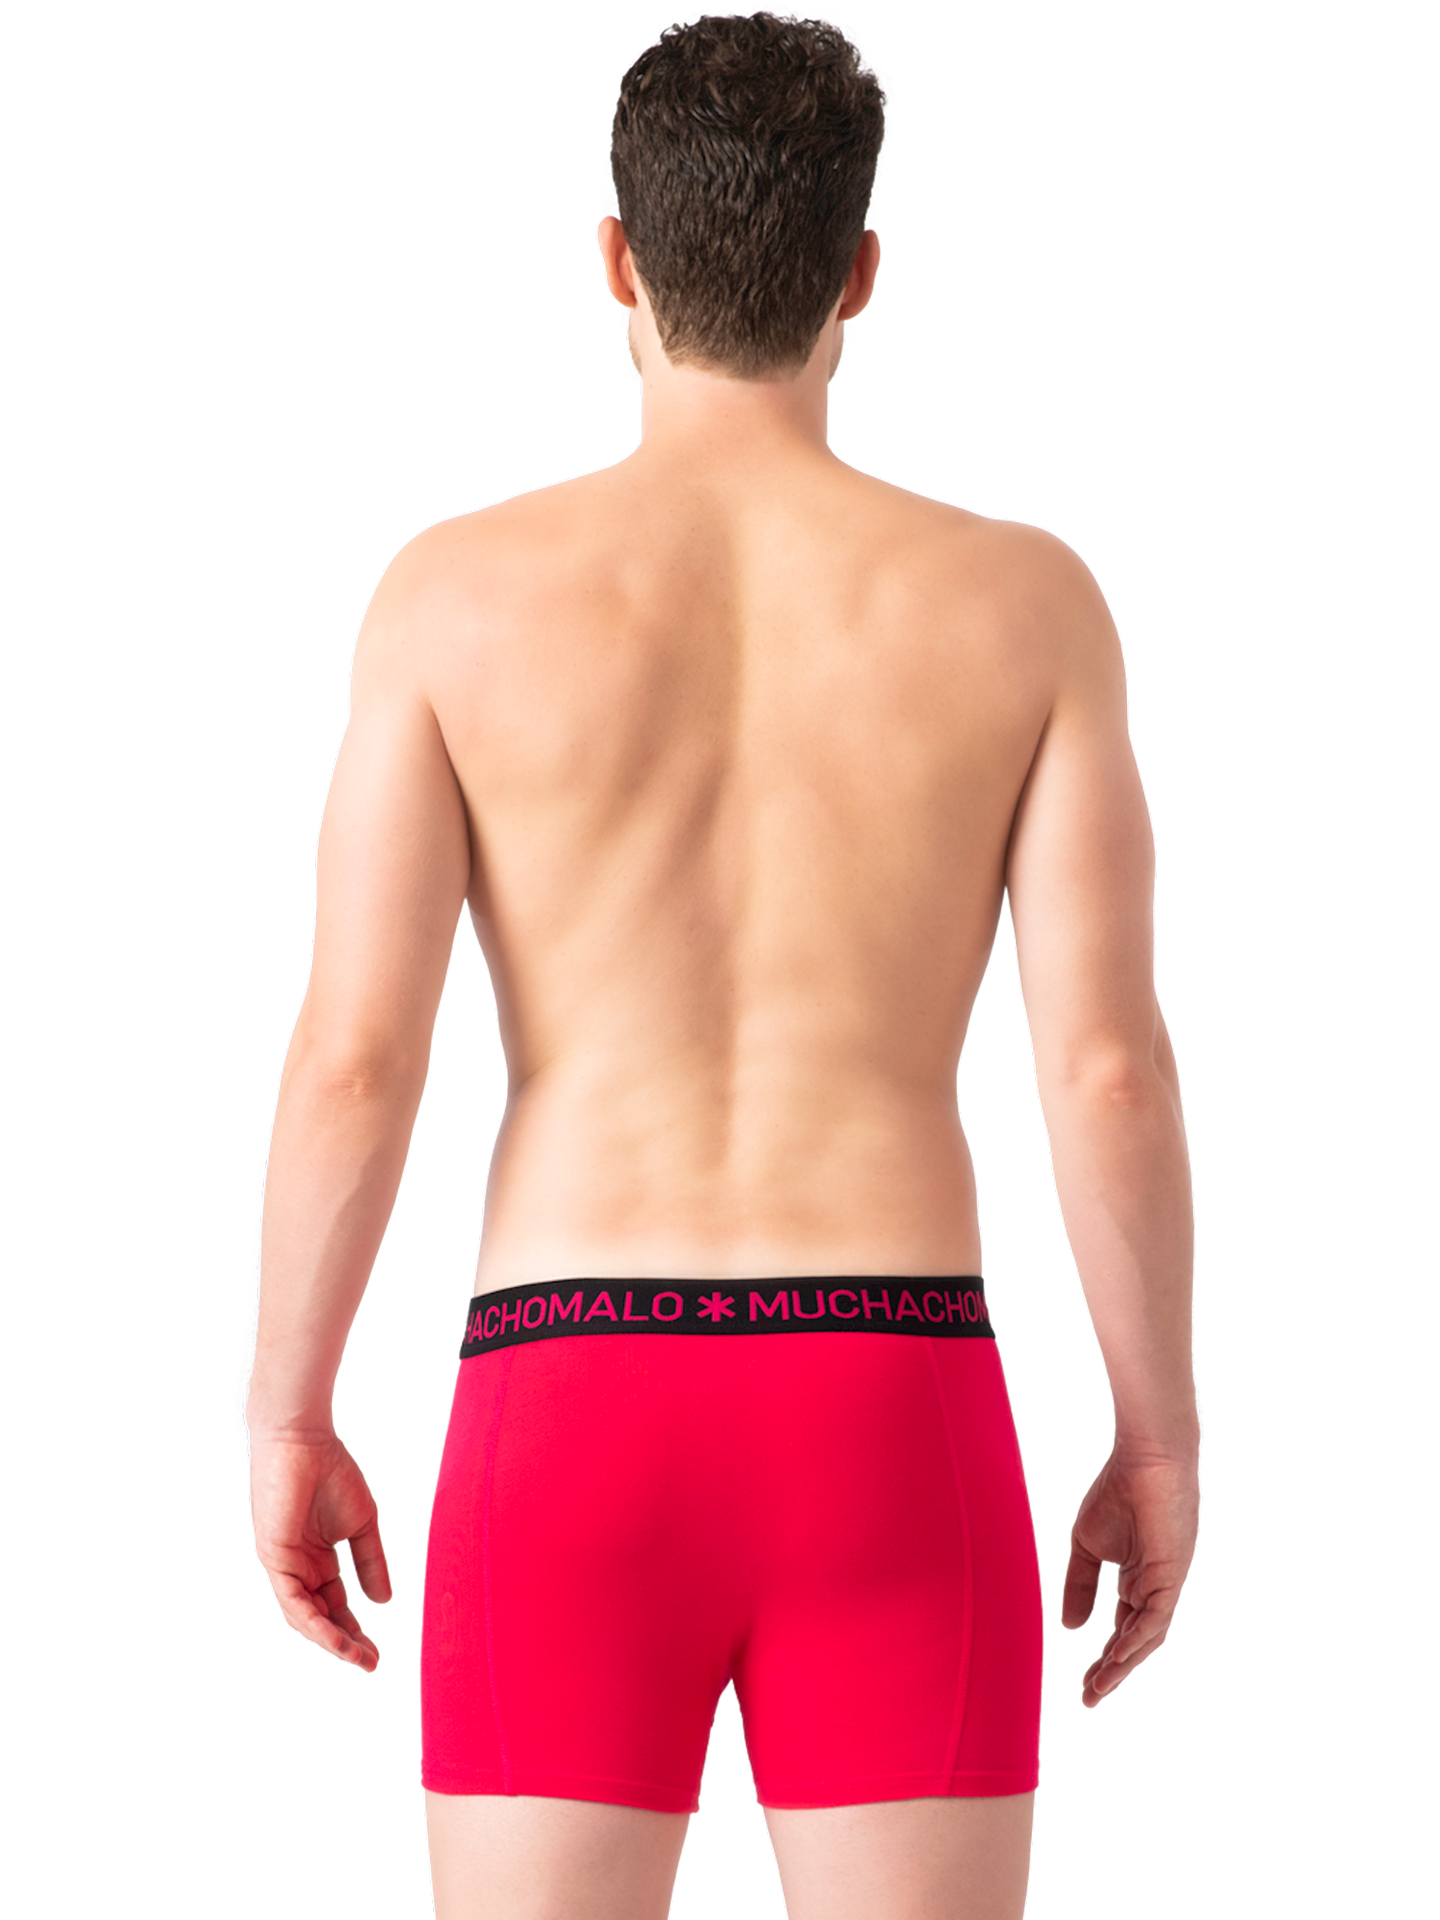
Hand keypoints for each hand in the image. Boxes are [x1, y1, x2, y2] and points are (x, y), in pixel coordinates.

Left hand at [245, 1423, 393, 1673]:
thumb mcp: (363, 1524)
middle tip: (371, 1664)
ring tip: (359, 1658)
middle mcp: (297, 1568)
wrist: (304, 1439)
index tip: (378, 1654)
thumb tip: (384, 1603)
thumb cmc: (332, 1471)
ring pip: (305, 1617)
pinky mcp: (273, 1558)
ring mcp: (283, 1566)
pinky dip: (316, 1624)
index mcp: (316, 1559)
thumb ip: (371, 1562)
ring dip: (332, 1641)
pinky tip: (336, 1638)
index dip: (356, 1630)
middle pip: (320, 1617)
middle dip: (345, 1643)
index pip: (335, 1605)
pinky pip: (294, 1602)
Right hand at [1058, 1446, 1200, 1709]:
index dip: (1104, 1659)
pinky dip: (1135, 1638)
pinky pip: (1155, 1616)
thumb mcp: (1087, 1544)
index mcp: (1137, 1579)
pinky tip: (1116, 1655)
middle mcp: (1155, 1588)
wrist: (1145, 1456)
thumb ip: (1080, 1586)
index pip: (1122, 1629)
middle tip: (1089, 1699)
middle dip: (1113, 1672)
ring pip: (1147, 1637)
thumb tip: (1070, 1629)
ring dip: (1123, 1664)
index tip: (1083, 1687)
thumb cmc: (1118, 1489)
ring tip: (1099, 1687)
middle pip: (1135, 1641)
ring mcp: (1166, 1583)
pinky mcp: (1172, 1574)